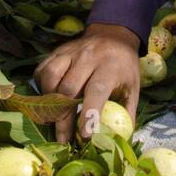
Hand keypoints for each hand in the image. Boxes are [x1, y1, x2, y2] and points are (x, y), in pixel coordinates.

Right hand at [34, 22, 140, 142]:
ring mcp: (70, 53)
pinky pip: (42, 71)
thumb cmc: (123, 66)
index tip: (84, 135)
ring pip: (51, 78)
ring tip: (54, 119)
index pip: (96, 91)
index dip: (89, 113)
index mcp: (110, 67)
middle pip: (69, 89)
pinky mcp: (57, 51)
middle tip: (63, 141)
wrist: (113, 34)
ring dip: (50, 102)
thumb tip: (120, 140)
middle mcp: (88, 57)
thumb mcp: (133, 87)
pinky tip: (49, 99)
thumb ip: (127, 112)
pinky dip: (42, 88)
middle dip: (64, 118)